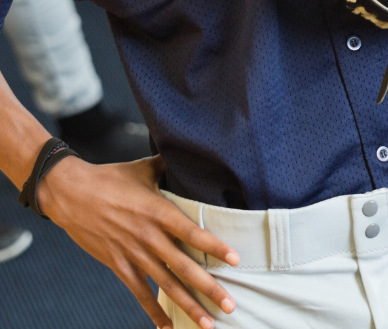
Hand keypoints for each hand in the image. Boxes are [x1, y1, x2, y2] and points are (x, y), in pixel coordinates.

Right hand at [37, 154, 238, 328]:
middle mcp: (149, 237)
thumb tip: (194, 156)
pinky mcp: (117, 265)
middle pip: (184, 267)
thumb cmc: (112, 177)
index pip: (193, 232)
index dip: (215, 247)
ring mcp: (132, 254)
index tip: (236, 260)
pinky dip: (153, 311)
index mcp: (160, 212)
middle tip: (231, 305)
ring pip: (166, 285)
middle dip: (209, 288)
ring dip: (187, 306)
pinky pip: (138, 293)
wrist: (71, 194)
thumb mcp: (146, 168)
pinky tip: (167, 327)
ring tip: (208, 324)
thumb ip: (171, 167)